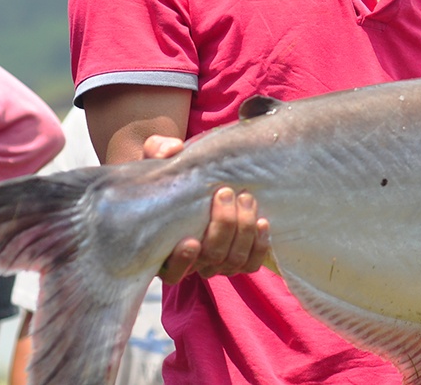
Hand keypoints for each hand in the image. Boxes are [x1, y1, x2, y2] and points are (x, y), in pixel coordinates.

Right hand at [142, 134, 271, 283]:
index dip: (181, 261)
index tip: (190, 241)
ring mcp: (217, 260)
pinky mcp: (240, 255)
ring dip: (243, 230)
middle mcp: (191, 261)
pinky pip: (251, 263)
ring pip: (234, 261)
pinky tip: (262, 222)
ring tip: (245, 198)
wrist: (200, 179)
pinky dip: (259, 245)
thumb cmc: (174, 172)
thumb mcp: (159, 159)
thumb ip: (159, 151)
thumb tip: (172, 149)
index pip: (171, 272)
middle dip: (223, 227)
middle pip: (211, 259)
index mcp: (163, 247)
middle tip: (227, 193)